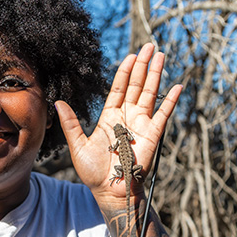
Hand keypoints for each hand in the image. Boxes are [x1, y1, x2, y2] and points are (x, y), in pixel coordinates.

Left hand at [55, 43, 182, 212]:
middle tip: (150, 46)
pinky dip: (171, 100)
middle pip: (137, 85)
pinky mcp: (153, 134)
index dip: (126, 71)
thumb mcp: (77, 145)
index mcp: (110, 116)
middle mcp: (127, 116)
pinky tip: (178, 85)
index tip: (132, 55)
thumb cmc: (93, 171)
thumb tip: (57, 102)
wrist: (109, 190)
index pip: (120, 88)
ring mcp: (142, 124)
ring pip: (151, 93)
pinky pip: (164, 114)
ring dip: (156, 75)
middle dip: (144, 65)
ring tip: (162, 55)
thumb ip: (70, 122)